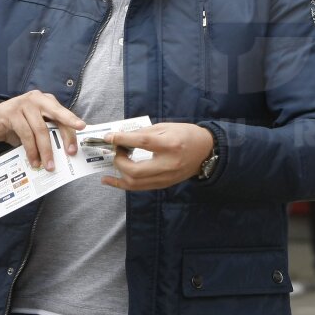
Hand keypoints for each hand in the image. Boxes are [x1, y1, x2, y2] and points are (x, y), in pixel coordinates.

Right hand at [0, 90, 85, 170]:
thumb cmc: (18, 123)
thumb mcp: (34, 124)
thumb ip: (48, 131)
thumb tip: (64, 151)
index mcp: (46, 101)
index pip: (62, 113)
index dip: (71, 124)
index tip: (82, 129)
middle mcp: (37, 99)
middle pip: (56, 117)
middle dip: (66, 135)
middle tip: (71, 151)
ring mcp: (24, 104)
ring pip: (40, 130)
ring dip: (45, 150)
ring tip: (48, 165)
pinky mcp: (12, 112)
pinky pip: (25, 134)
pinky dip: (31, 150)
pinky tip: (33, 160)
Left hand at [99, 124, 214, 190]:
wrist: (206, 152)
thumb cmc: (186, 135)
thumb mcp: (166, 127)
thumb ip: (144, 132)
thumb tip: (122, 137)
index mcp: (169, 145)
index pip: (141, 142)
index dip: (121, 139)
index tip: (108, 137)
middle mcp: (167, 164)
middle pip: (135, 170)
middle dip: (119, 160)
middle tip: (116, 150)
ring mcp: (166, 178)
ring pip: (135, 183)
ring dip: (119, 173)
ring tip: (114, 161)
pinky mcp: (164, 184)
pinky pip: (139, 187)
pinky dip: (122, 184)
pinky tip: (109, 180)